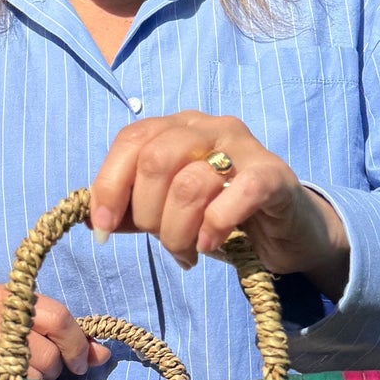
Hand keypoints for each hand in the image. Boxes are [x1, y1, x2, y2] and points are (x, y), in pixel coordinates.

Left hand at [89, 113, 349, 296]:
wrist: (289, 233)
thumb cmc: (224, 219)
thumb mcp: (169, 214)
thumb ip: (132, 210)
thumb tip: (90, 216)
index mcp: (177, 128)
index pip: (130, 141)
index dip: (109, 186)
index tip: (103, 229)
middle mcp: (209, 126)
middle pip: (156, 161)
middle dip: (148, 214)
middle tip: (164, 242)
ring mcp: (243, 146)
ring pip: (190, 183)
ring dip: (178, 231)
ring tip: (188, 253)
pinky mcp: (273, 175)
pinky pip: (234, 195)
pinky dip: (213, 227)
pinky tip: (211, 245)